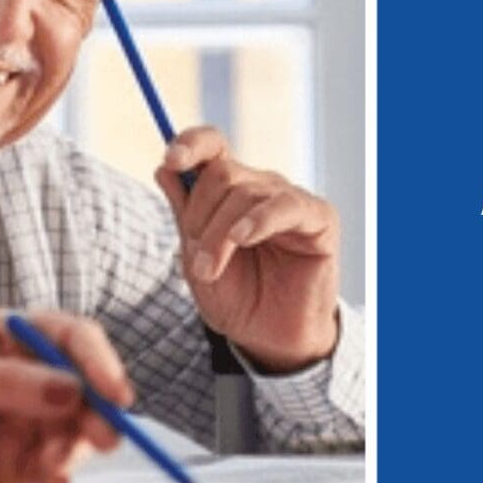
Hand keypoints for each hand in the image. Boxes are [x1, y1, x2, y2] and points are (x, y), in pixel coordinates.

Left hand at [0, 310, 133, 482]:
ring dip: (78, 445)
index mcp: (8, 338)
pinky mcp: (16, 463)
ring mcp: (24, 421)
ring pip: (76, 429)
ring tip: (55, 464)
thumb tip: (69, 387)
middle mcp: (26, 376)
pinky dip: (60, 472)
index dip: (99, 361)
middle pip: (84, 387)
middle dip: (100, 410)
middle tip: (104, 436)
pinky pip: (54, 464)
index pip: (69, 338)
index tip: (114, 392)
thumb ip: (3, 382)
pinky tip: (51, 479)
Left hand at [156, 126, 341, 371]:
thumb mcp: (196, 257)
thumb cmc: (236, 298)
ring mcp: (289, 200)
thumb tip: (163, 168)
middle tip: (195, 262)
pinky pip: (285, 206)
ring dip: (219, 234)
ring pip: (246, 192)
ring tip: (209, 271)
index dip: (190, 144)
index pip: (212, 145)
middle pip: (222, 172)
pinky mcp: (318, 219)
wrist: (268, 338)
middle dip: (198, 216)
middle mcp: (260, 187)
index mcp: (229, 190)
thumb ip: (183, 213)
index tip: (171, 160)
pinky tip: (243, 239)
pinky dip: (258, 220)